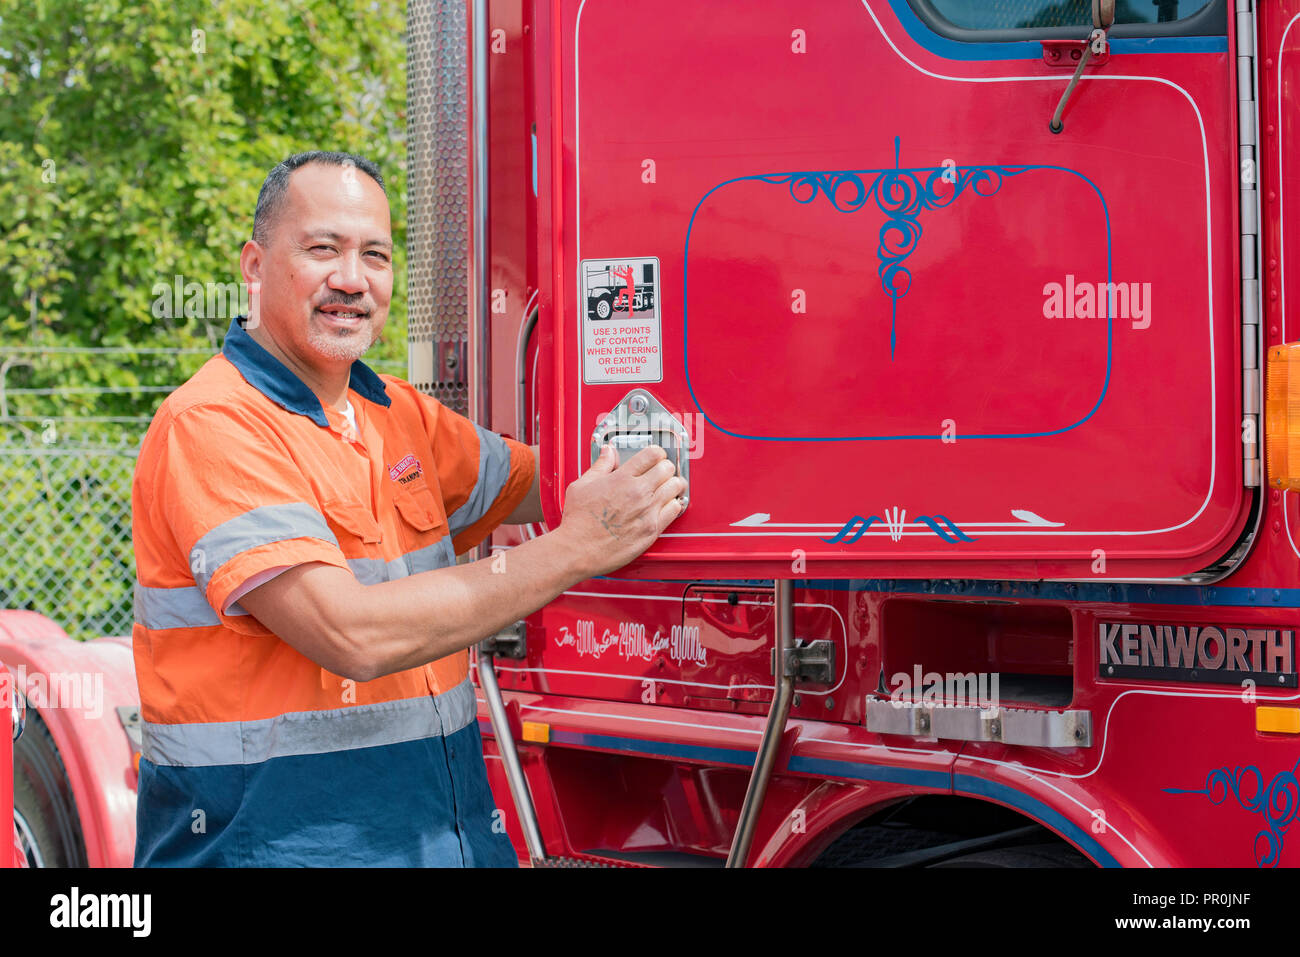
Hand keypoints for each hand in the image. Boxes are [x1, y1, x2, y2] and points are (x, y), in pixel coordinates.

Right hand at [556, 443, 685, 577]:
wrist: (578, 550)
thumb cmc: (578, 521)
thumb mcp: (582, 485)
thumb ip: (600, 466)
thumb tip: (608, 452)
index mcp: (622, 478)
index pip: (652, 454)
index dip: (656, 452)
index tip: (655, 456)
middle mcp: (638, 492)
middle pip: (668, 468)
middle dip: (665, 467)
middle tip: (660, 472)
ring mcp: (648, 511)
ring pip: (675, 487)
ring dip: (672, 484)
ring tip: (666, 487)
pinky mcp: (652, 529)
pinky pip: (675, 509)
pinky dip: (673, 504)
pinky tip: (666, 505)